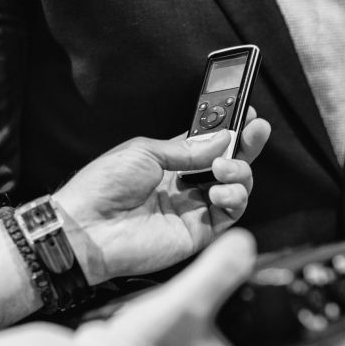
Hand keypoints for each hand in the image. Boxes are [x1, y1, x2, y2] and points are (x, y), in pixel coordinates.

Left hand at [54, 111, 270, 283]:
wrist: (87, 227)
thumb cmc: (104, 186)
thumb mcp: (145, 151)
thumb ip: (189, 149)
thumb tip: (224, 139)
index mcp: (170, 161)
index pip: (209, 143)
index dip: (229, 129)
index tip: (247, 112)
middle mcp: (185, 184)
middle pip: (228, 163)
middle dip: (246, 145)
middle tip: (257, 130)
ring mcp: (193, 209)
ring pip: (235, 188)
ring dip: (239, 172)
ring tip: (224, 168)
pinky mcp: (198, 233)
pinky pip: (230, 215)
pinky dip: (234, 199)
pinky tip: (220, 191)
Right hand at [107, 230, 344, 345]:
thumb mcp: (182, 307)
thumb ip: (218, 272)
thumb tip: (245, 242)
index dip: (338, 326)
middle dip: (310, 319)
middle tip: (333, 290)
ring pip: (262, 343)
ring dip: (277, 319)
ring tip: (297, 289)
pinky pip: (236, 342)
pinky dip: (248, 321)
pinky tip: (246, 300)